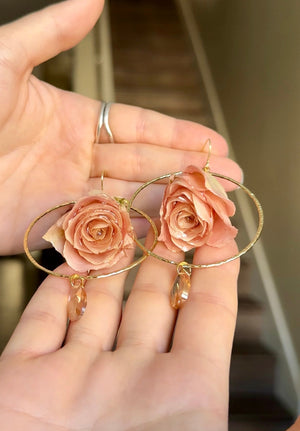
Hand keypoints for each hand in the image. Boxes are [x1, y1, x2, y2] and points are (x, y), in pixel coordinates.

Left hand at [0, 0, 240, 254]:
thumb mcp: (5, 63)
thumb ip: (50, 34)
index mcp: (74, 120)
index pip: (140, 126)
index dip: (179, 134)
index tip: (214, 142)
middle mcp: (78, 159)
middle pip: (144, 166)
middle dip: (189, 172)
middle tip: (228, 180)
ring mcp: (68, 195)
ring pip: (130, 200)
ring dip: (170, 203)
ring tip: (210, 207)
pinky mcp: (51, 228)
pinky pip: (101, 230)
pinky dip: (133, 232)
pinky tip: (165, 233)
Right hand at [0, 235, 239, 430]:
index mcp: (183, 400)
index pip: (208, 314)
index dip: (217, 268)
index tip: (220, 226)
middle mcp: (131, 381)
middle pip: (156, 299)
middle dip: (167, 252)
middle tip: (176, 208)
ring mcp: (74, 377)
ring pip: (101, 301)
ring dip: (115, 259)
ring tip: (130, 217)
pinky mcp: (20, 380)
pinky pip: (43, 318)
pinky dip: (58, 285)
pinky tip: (76, 255)